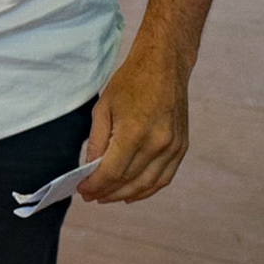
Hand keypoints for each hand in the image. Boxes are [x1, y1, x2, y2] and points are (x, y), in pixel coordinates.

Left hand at [77, 49, 189, 203]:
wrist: (164, 66)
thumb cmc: (130, 82)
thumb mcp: (103, 108)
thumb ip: (97, 142)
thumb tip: (90, 169)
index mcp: (134, 132)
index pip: (111, 172)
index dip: (95, 185)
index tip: (81, 190)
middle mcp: (157, 144)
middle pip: (128, 181)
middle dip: (106, 192)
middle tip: (90, 197)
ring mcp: (173, 147)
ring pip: (148, 184)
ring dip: (126, 195)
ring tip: (107, 198)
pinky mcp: (181, 147)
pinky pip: (164, 177)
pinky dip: (148, 189)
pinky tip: (132, 194)